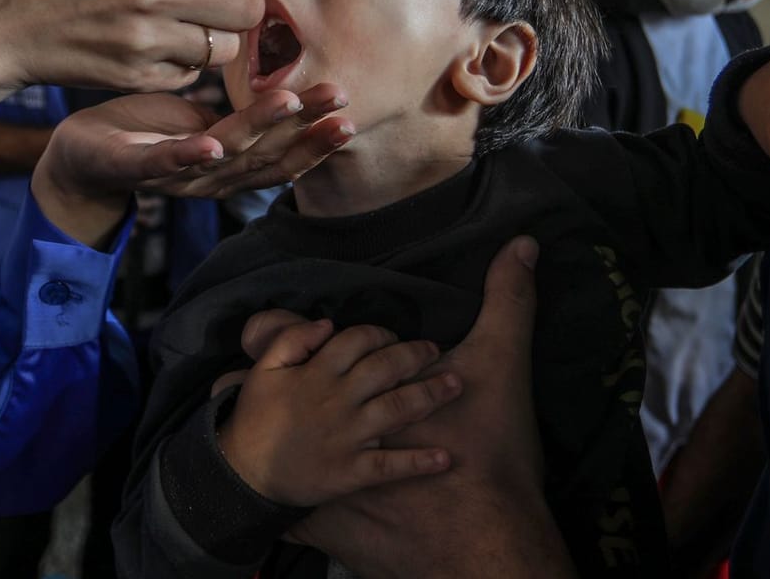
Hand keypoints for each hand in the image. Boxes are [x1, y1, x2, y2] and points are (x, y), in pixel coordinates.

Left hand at [32, 84, 352, 245]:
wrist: (79, 157)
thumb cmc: (146, 133)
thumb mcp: (202, 120)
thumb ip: (240, 116)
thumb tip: (285, 85)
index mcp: (227, 168)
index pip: (280, 157)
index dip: (315, 141)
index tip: (348, 113)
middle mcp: (207, 179)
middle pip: (264, 158)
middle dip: (306, 133)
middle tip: (342, 106)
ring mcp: (172, 176)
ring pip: (224, 155)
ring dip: (259, 131)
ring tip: (291, 101)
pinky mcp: (132, 168)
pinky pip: (163, 164)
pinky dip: (187, 156)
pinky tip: (209, 143)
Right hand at [215, 319, 460, 507]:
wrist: (243, 474)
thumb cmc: (256, 419)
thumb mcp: (264, 370)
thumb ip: (292, 340)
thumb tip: (327, 322)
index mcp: (317, 374)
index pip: (356, 341)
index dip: (380, 333)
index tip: (393, 336)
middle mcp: (338, 402)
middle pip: (385, 369)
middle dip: (415, 356)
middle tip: (436, 351)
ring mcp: (348, 438)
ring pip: (396, 411)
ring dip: (430, 396)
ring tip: (456, 385)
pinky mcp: (352, 473)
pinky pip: (390, 467)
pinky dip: (418, 463)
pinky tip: (445, 458)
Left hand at [280, 239, 574, 578]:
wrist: (485, 527)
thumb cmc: (492, 442)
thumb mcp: (504, 360)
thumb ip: (510, 300)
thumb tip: (525, 242)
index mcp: (371, 384)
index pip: (319, 344)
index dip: (300, 332)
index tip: (300, 329)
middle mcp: (347, 422)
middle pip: (293, 395)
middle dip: (262, 382)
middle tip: (244, 372)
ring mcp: (344, 469)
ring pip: (286, 450)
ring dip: (267, 440)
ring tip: (246, 427)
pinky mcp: (351, 510)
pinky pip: (304, 514)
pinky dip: (289, 510)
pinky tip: (275, 507)